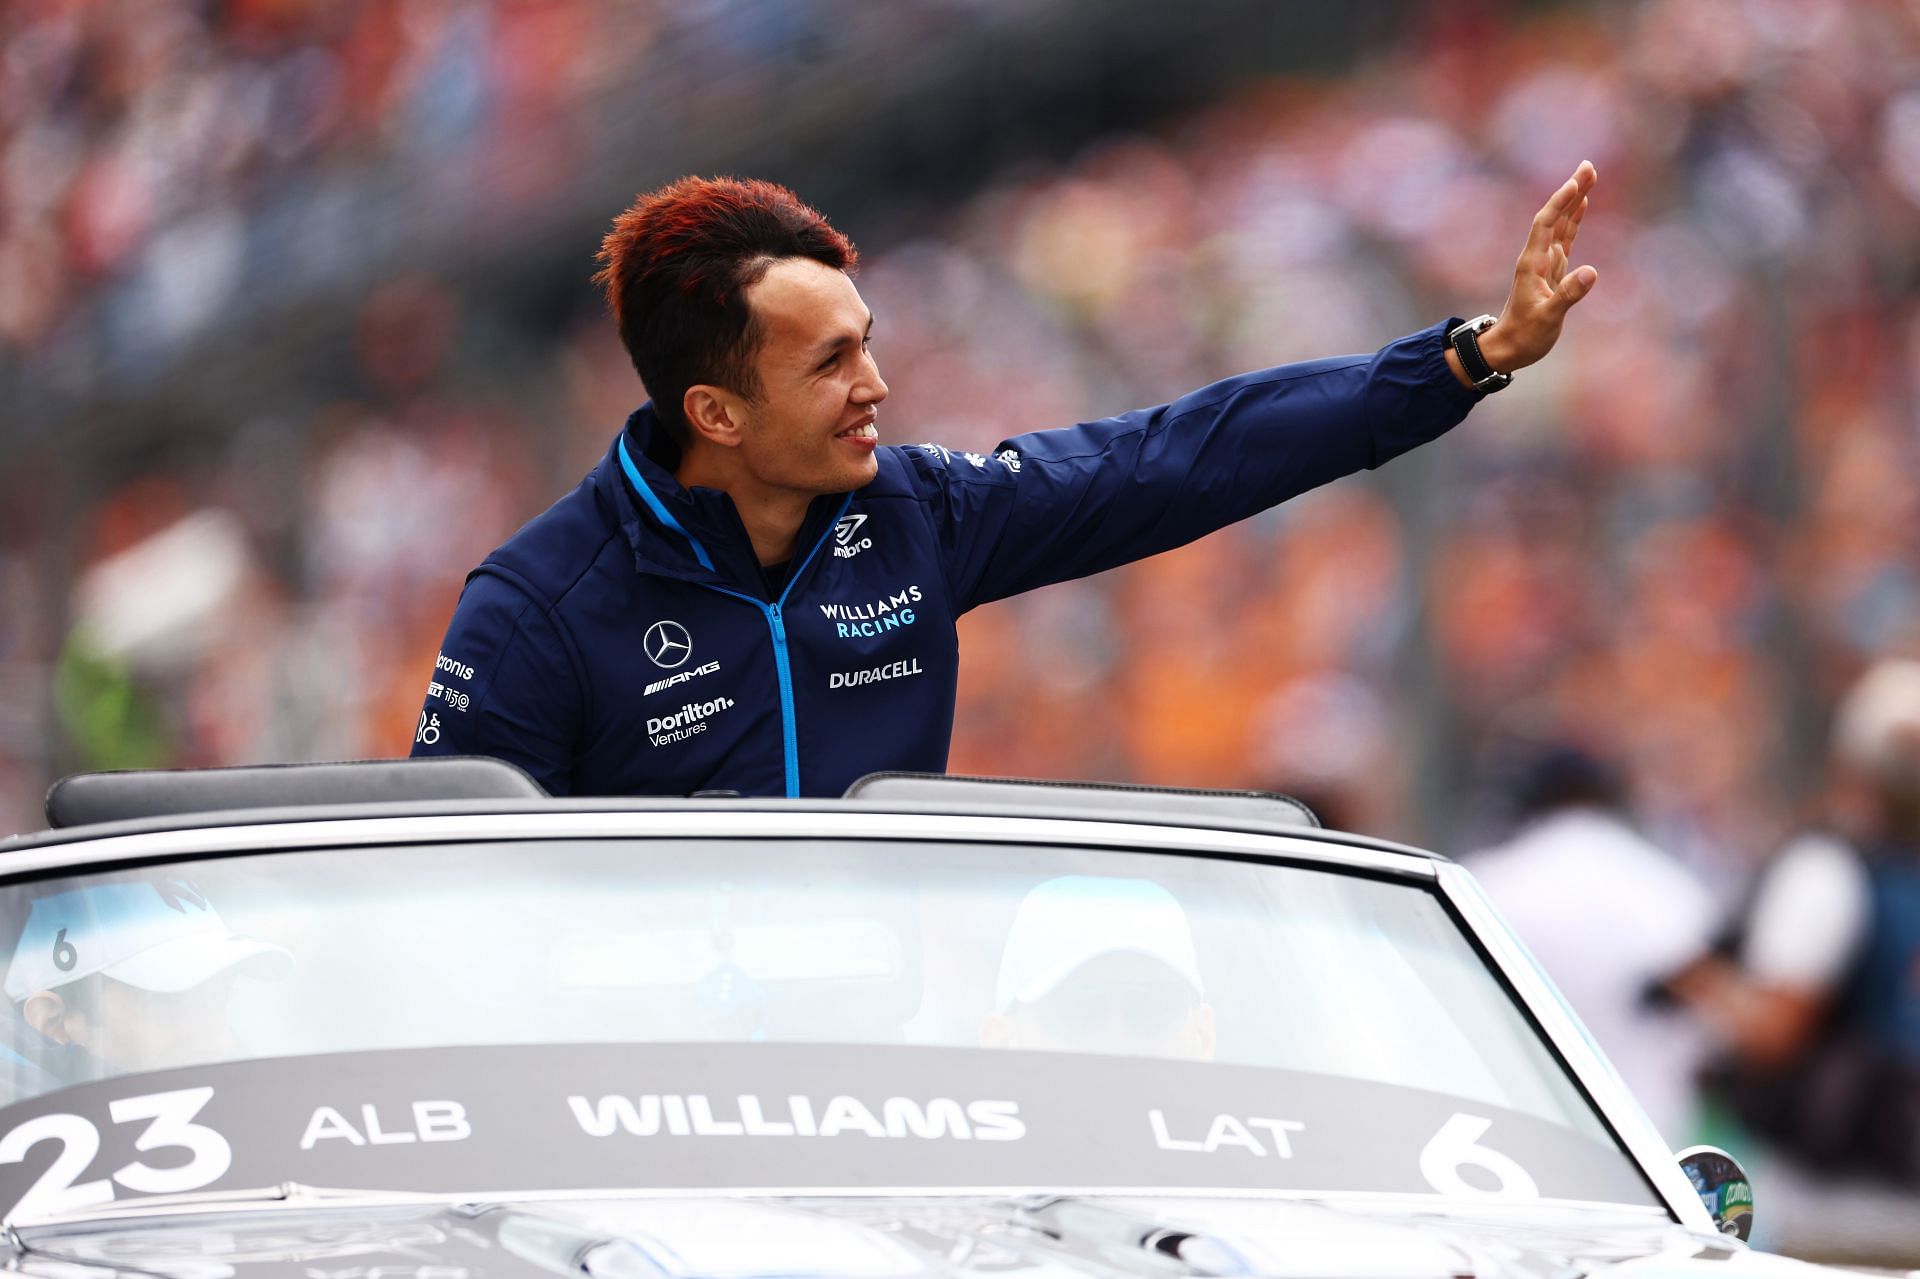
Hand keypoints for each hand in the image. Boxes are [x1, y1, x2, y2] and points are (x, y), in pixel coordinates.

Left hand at [1465, 161, 1598, 379]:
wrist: (1509, 348)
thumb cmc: (1525, 336)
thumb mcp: (1547, 318)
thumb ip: (1568, 295)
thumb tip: (1591, 272)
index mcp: (1532, 264)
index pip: (1546, 224)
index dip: (1560, 202)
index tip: (1576, 181)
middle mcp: (1537, 258)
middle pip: (1555, 216)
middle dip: (1571, 191)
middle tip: (1588, 166)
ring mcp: (1545, 262)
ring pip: (1561, 224)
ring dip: (1574, 200)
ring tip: (1589, 176)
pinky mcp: (1553, 270)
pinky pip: (1565, 238)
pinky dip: (1573, 220)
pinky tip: (1581, 205)